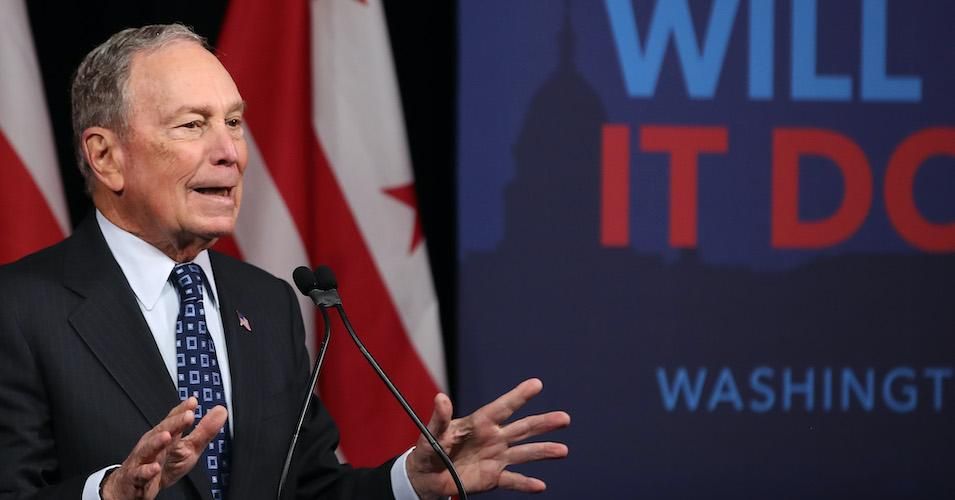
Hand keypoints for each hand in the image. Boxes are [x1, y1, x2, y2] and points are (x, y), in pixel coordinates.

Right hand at [101, 397, 227, 499]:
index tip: (193, 401)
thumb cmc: (164, 465)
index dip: (183, 410)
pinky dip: (146, 471)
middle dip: (174, 423)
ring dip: (157, 442)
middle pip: (163, 431)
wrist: (135, 488)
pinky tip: (154, 468)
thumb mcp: (189, 448)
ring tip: (168, 436)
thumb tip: (221, 411)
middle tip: (188, 415)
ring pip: (148, 450)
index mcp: (166, 436)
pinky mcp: (136, 478)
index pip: (174, 420)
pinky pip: (140, 475)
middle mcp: (153, 444)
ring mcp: (143, 460)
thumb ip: (204, 431)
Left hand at [406, 378, 569, 498]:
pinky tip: (540, 485)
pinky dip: (526, 484)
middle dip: (544, 423)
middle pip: (523, 428)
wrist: (427, 477)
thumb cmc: (429, 449)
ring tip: (563, 451)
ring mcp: (496, 457)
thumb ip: (439, 418)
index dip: (519, 396)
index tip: (537, 384)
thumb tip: (441, 398)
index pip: (503, 407)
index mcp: (480, 423)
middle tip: (564, 418)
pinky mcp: (493, 477)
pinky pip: (512, 480)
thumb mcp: (431, 433)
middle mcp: (493, 438)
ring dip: (544, 451)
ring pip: (524, 453)